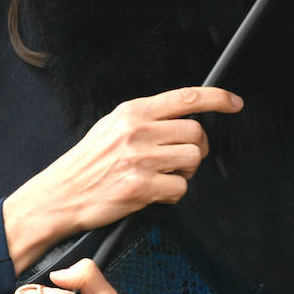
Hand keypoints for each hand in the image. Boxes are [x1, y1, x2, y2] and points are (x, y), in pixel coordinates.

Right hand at [3, 85, 242, 273]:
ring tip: (164, 177)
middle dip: (197, 149)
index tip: (234, 103)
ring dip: (185, 173)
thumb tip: (180, 118)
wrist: (59, 196)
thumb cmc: (86, 164)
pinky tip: (154, 194)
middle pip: (196, 133)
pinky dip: (173, 195)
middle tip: (180, 161)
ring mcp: (139, 159)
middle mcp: (137, 131)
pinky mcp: (140, 187)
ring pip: (193, 160)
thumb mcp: (111, 127)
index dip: (217, 98)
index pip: (185, 98)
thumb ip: (144, 120)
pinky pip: (180, 189)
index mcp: (132, 112)